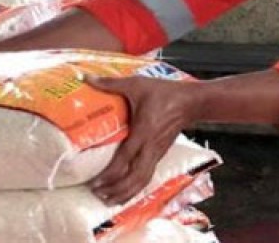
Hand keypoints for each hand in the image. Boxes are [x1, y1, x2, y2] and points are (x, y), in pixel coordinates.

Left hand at [87, 75, 203, 204]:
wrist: (192, 101)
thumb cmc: (165, 93)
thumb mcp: (137, 84)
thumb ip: (111, 83)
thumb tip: (86, 78)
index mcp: (143, 132)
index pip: (125, 160)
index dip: (109, 175)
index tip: (95, 183)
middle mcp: (150, 147)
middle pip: (135, 178)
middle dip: (116, 190)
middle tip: (97, 195)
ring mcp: (157, 152)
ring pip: (143, 181)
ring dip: (126, 193)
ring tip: (109, 200)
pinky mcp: (161, 154)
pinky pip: (148, 176)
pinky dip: (136, 187)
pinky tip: (125, 190)